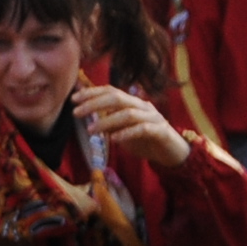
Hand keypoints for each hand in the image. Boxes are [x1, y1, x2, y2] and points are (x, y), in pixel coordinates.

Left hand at [73, 82, 189, 167]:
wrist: (173, 153)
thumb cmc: (145, 141)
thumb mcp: (122, 132)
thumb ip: (109, 124)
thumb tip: (88, 118)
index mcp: (133, 103)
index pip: (111, 91)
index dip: (92, 93)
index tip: (73, 100)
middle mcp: (143, 106)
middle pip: (118, 98)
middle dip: (95, 103)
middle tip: (76, 112)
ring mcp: (154, 117)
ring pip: (128, 114)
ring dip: (107, 121)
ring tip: (90, 130)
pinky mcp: (161, 132)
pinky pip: (143, 129)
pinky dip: (127, 133)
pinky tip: (114, 139)